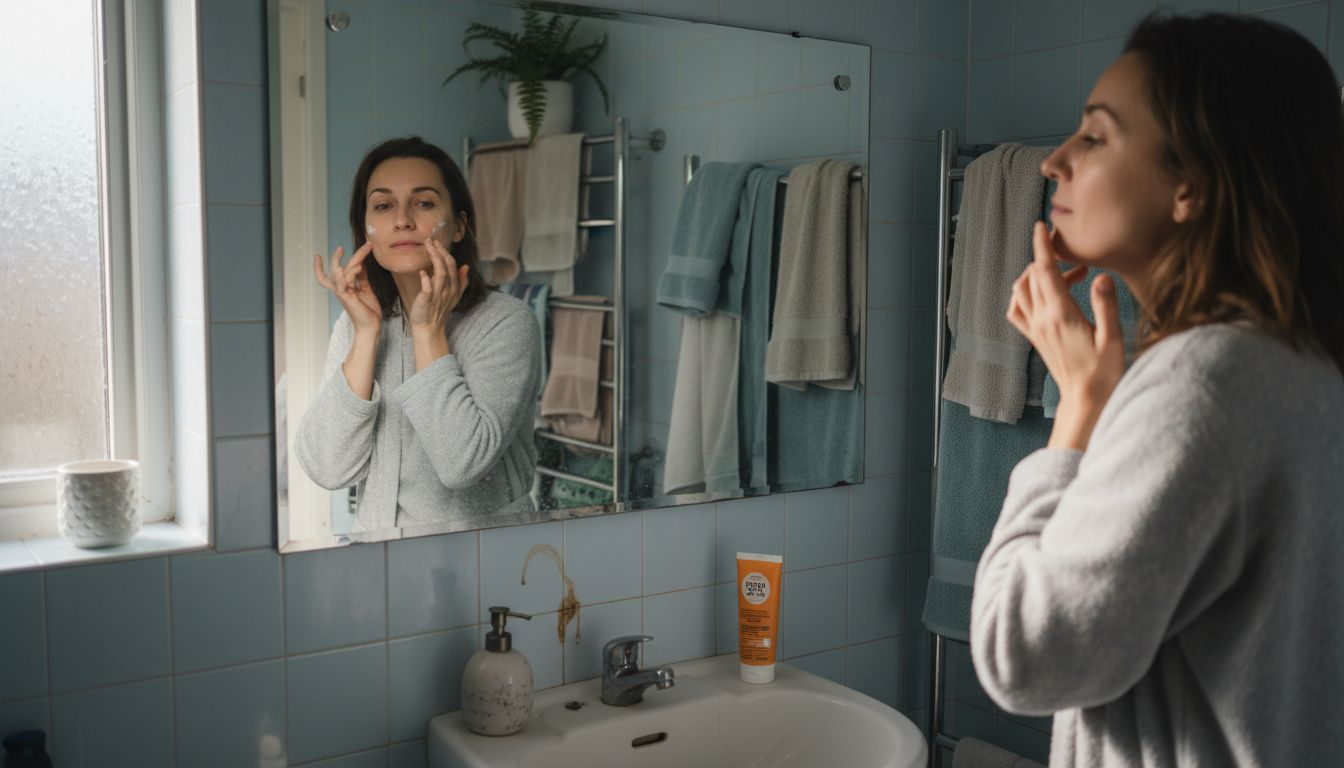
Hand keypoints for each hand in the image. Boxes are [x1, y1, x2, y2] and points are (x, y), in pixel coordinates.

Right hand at [314, 242, 380, 333]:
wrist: (371, 325)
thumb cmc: (368, 310)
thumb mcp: (365, 289)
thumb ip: (361, 278)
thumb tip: (360, 264)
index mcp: (344, 288)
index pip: (330, 275)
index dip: (321, 266)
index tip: (318, 256)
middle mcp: (340, 290)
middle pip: (334, 270)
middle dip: (336, 258)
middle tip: (341, 248)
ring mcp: (342, 293)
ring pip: (339, 274)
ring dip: (351, 262)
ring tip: (362, 255)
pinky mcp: (346, 298)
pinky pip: (343, 284)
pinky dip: (348, 274)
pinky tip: (357, 267)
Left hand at [407, 236, 469, 335]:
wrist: (429, 327)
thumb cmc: (438, 310)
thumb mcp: (453, 295)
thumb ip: (461, 281)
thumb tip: (466, 266)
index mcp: (454, 287)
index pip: (452, 265)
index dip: (445, 252)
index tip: (436, 242)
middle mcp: (448, 289)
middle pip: (447, 266)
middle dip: (440, 251)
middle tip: (431, 240)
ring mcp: (438, 295)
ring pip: (440, 273)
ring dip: (435, 259)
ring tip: (428, 247)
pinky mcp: (427, 301)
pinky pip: (428, 288)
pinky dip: (426, 280)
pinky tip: (422, 272)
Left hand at [1007, 221, 1126, 449]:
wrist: (1084, 400)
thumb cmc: (1103, 372)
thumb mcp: (1113, 338)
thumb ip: (1105, 305)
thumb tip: (1100, 276)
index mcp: (1061, 315)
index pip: (1045, 272)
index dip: (1042, 246)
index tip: (1041, 226)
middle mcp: (1042, 320)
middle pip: (1031, 276)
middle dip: (1044, 257)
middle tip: (1069, 254)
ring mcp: (1035, 329)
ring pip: (1022, 290)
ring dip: (1036, 275)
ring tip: (1065, 275)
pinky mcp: (1034, 338)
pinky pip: (1017, 310)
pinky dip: (1023, 294)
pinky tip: (1043, 294)